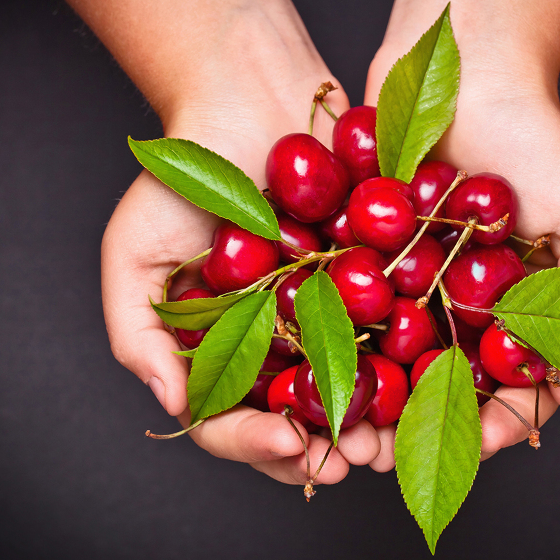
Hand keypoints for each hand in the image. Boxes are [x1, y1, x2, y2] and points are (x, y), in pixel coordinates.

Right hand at [52, 0, 379, 486]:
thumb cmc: (186, 173)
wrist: (254, 97)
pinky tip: (424, 380)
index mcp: (218, 350)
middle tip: (354, 461)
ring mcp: (327, 318)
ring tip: (390, 440)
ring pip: (351, 392)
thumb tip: (174, 404)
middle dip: (326, 451)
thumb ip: (138, 333)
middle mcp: (274, 343)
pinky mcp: (375, 284)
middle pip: (296, 421)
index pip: (229, 420)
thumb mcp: (135, 252)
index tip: (291, 445)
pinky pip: (393, 334)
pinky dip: (407, 363)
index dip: (256, 444)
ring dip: (373, 425)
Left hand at [363, 0, 559, 469]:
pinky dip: (327, 346)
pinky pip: (341, 312)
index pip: (506, 386)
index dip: (495, 421)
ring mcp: (406, 283)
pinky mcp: (358, 256)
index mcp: (513, 309)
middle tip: (387, 457)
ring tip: (341, 435)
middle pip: (437, 386)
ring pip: (382, 363)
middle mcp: (457, 305)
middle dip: (414, 429)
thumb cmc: (539, 138)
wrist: (465, 68)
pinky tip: (309, 377)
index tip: (477, 442)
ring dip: (363, 404)